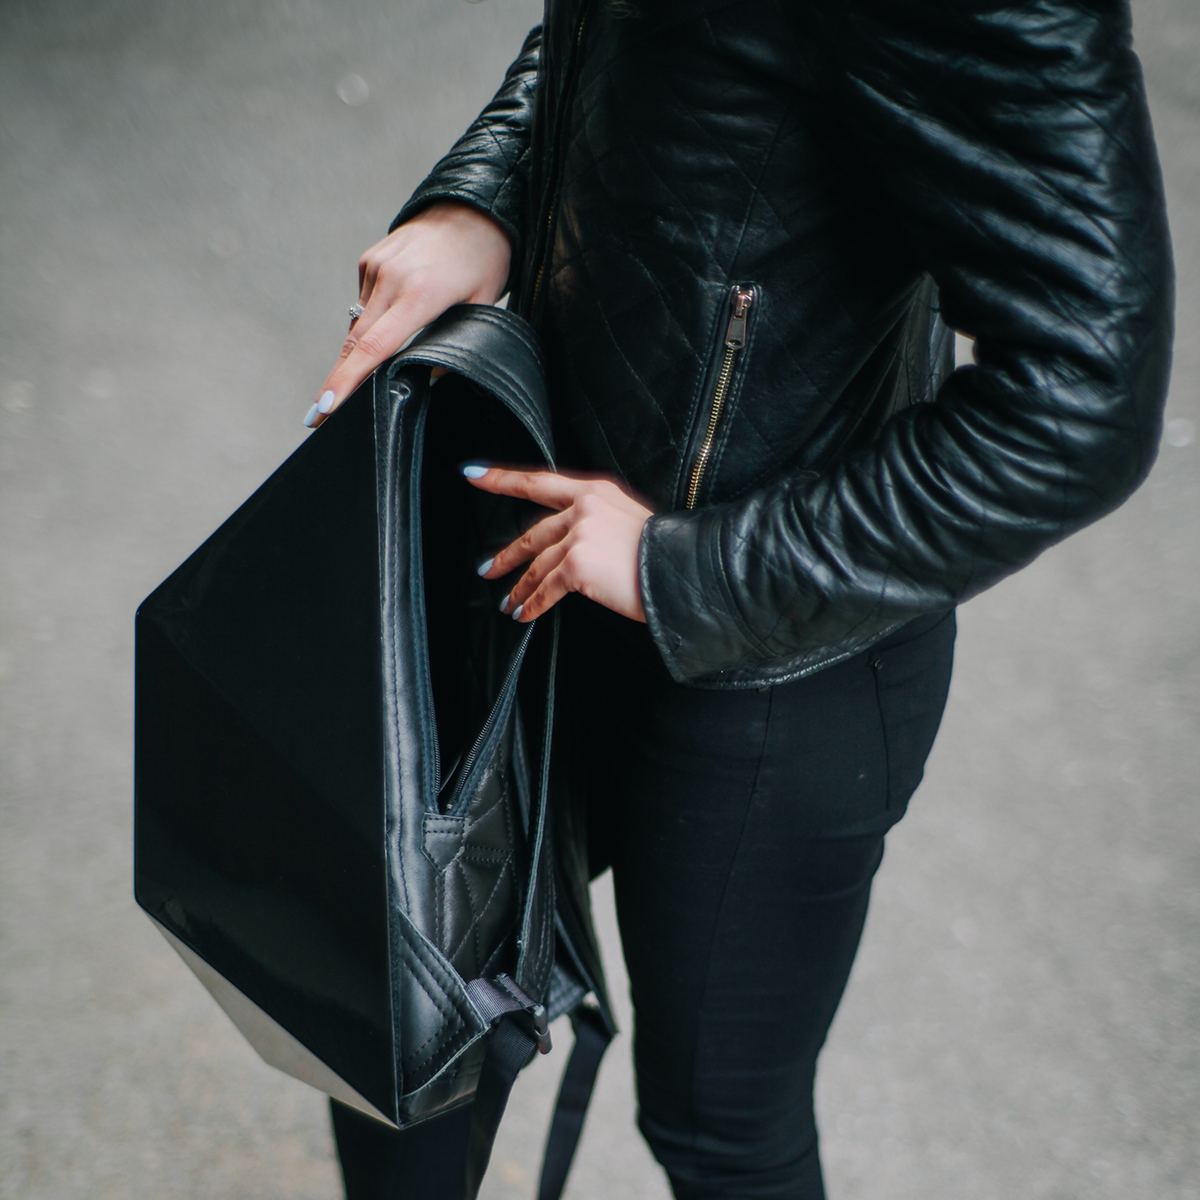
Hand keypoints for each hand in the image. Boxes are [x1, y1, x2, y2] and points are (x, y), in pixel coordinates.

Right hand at [305, 201, 511, 427]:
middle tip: (319, 415)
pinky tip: (393, 319)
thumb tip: (426, 378)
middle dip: (337, 380)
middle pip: (355, 342)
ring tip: (361, 373)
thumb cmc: (485, 259)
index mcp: (420, 295)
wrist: (472, 207)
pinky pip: (364, 303)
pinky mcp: (370, 259)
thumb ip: (454, 346)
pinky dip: (372, 320)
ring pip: (358, 324)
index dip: (348, 380)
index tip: (326, 406)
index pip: (375, 347)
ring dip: (359, 352)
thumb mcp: (481, 308)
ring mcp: (376, 266)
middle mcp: (391, 279)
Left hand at [464, 467, 651, 623]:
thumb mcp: (629, 521)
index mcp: (596, 491)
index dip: (503, 479)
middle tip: (487, 568)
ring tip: (508, 603)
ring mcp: (579, 535)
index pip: (541, 482)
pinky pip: (546, 588)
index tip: (474, 474)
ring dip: (519, 587)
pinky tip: (524, 614)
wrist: (683, 570)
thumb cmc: (664, 554)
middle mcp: (584, 507)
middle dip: (506, 554)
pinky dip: (532, 604)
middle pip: (533, 532)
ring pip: (537, 564)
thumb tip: (573, 546)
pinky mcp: (577, 564)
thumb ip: (598, 524)